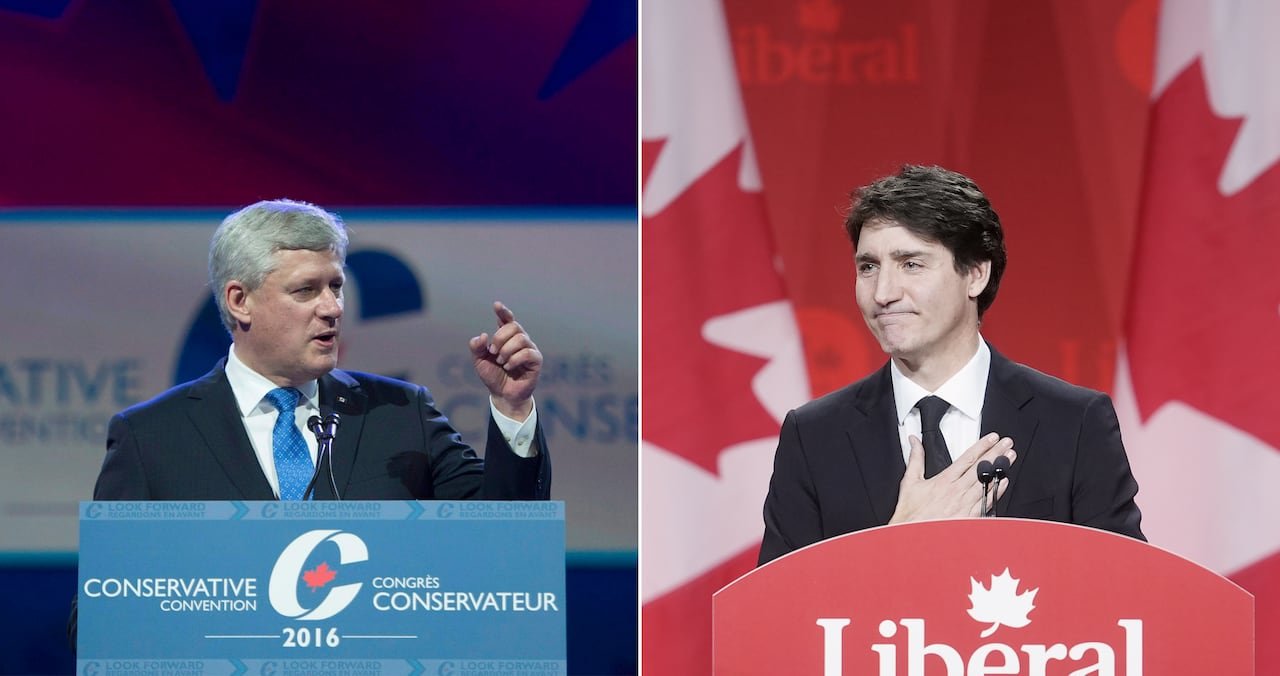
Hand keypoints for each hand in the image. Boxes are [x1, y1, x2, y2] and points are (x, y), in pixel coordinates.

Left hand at [469, 301, 540, 420]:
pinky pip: (527, 352)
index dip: (503, 311)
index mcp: (507, 337)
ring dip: (506, 350)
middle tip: (493, 352)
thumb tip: (483, 335)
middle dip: (500, 338)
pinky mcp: (536, 360)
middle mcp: (520, 340)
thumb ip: (476, 347)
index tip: (496, 305)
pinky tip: (509, 366)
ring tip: (501, 362)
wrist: (502, 395)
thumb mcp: (479, 361)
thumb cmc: (493, 376)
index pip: (507, 319)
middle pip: (514, 326)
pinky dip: (514, 359)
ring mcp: (530, 349)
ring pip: (521, 338)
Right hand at [888, 433, 1016, 523]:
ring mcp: (965, 504)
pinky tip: (1004, 482)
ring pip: (986, 482)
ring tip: (1009, 458)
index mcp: (944, 480)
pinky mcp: (969, 517)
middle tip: (1007, 443)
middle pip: (980, 468)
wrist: (914, 537)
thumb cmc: (912, 513)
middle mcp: (957, 491)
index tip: (992, 438)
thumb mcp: (910, 482)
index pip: (967, 458)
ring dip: (999, 469)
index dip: (981, 446)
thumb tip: (915, 442)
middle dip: (995, 453)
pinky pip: (986, 501)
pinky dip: (996, 491)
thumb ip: (915, 459)